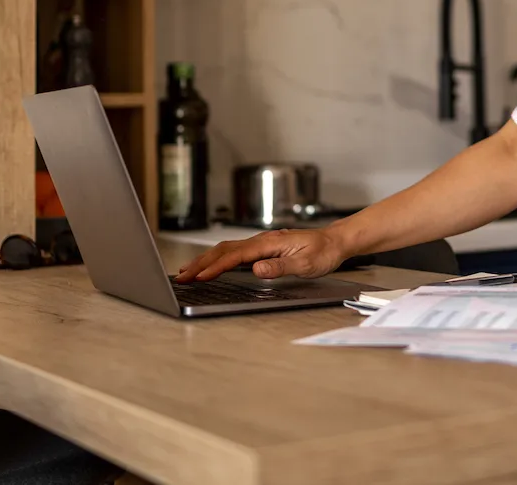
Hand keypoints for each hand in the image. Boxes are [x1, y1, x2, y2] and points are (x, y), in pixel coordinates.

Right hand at [175, 228, 346, 282]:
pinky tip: (211, 265)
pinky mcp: (262, 247)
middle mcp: (262, 240)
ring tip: (187, 271)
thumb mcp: (306, 264)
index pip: (236, 255)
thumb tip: (256, 269)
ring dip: (205, 260)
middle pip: (224, 250)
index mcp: (269, 243)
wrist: (334, 241)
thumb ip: (280, 266)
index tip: (200, 277)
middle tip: (181, 276)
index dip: (216, 266)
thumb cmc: (322, 252)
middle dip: (201, 263)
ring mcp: (261, 243)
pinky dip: (217, 258)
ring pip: (226, 249)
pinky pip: (234, 252)